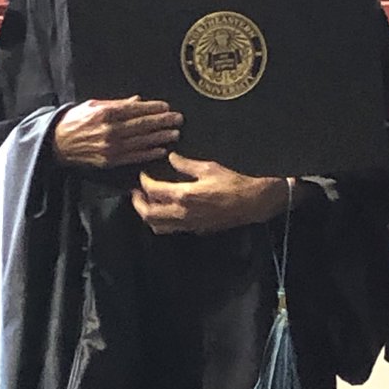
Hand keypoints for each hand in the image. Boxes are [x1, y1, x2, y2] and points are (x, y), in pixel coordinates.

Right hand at [52, 97, 181, 167]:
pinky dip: (149, 153)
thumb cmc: (75, 121)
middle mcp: (110, 130)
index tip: (167, 107)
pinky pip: (134, 156)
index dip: (154, 108)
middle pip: (142, 125)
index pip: (136, 109)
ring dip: (160, 137)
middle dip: (163, 121)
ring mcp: (111, 147)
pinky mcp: (110, 160)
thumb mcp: (93, 105)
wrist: (56, 143)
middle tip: (178, 119)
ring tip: (175, 133)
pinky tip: (161, 150)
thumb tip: (138, 100)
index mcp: (106, 112)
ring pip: (141, 141)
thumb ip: (117, 103)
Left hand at [131, 152, 290, 234]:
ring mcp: (188, 225)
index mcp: (184, 195)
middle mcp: (182, 214)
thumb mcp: (209, 167)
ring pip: (157, 226)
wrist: (253, 203)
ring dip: (147, 215)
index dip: (144, 181)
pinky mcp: (196, 230)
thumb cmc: (234, 183)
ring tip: (147, 202)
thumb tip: (171, 158)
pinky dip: (161, 221)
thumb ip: (186, 164)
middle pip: (148, 214)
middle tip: (136, 192)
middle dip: (137, 202)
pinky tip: (165, 210)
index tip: (143, 174)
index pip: (152, 190)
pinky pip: (171, 229)